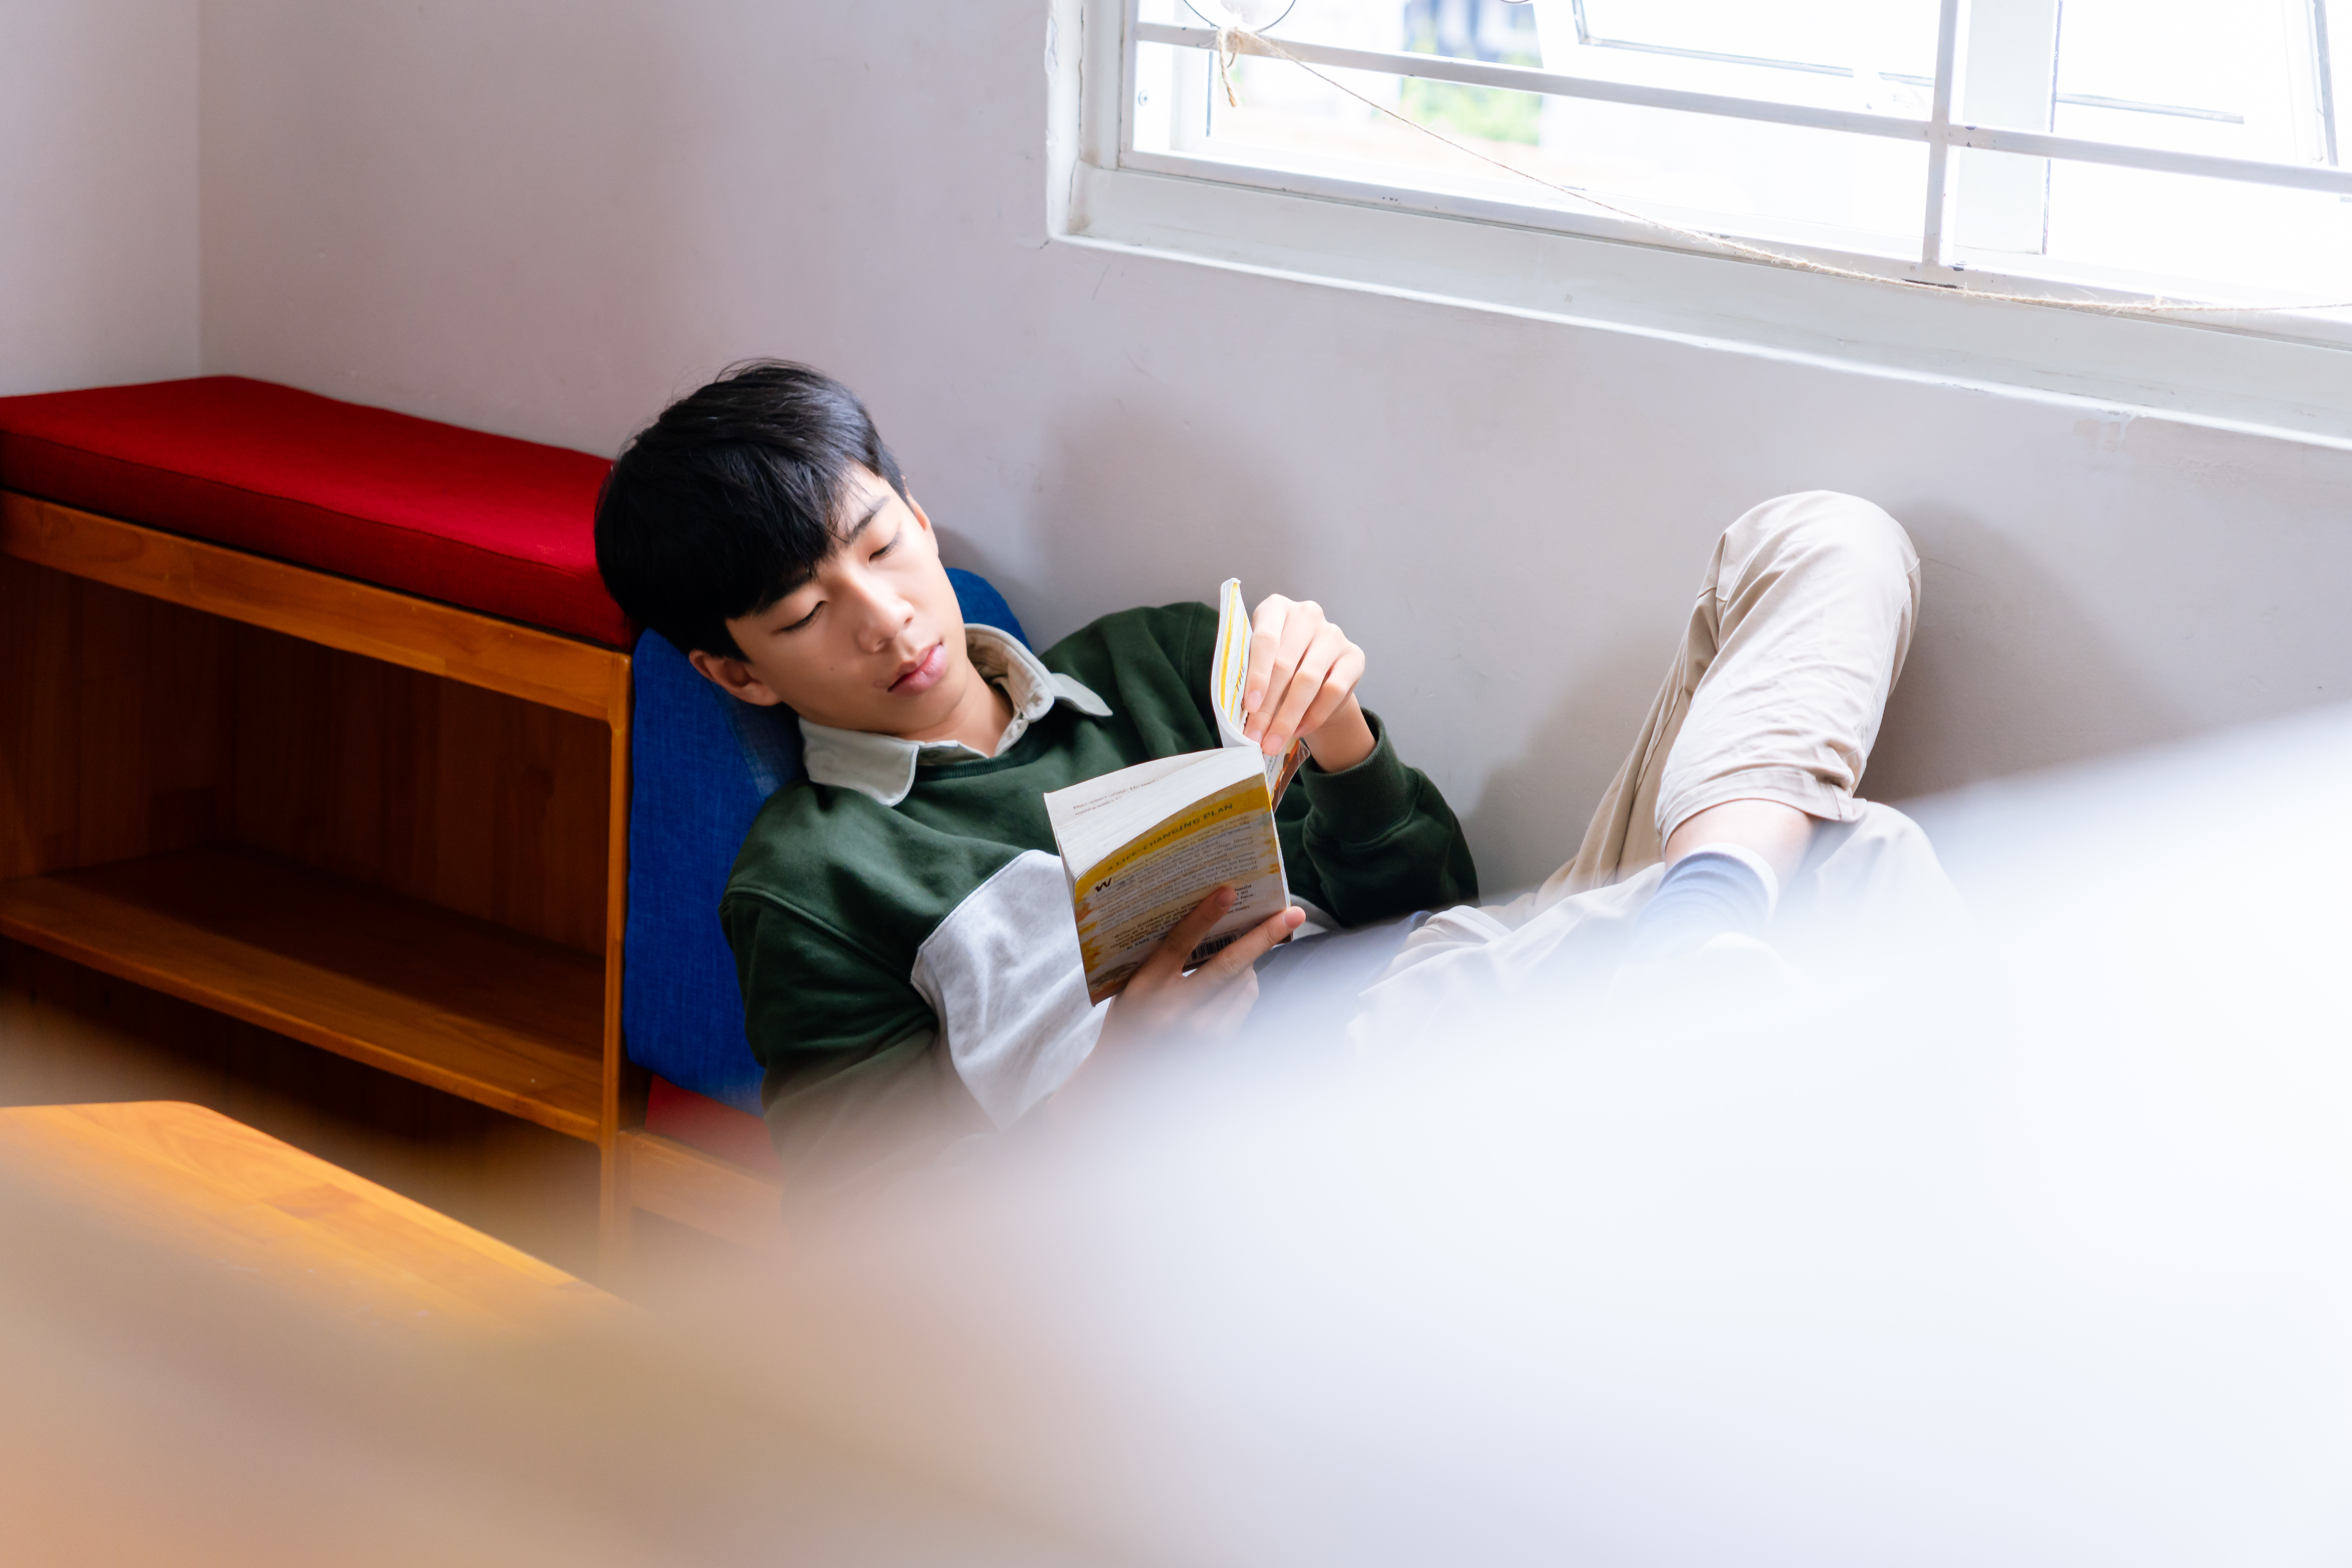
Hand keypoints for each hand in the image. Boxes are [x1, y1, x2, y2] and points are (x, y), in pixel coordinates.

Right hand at [1098, 887, 1303, 1054]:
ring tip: (1235, 956)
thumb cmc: (1133, 1018)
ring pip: (1244, 981)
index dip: (1205, 916)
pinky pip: (1245, 999)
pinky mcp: (1219, 1043)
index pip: (1179, 944)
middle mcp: (1175, 1010)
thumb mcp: (1135, 985)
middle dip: (1265, 936)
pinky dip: (1245, 984)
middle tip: (1294, 914)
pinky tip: (1229, 984)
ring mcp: (1200, 1030)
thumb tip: (1215, 923)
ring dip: (1248, 961)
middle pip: (1229, 964)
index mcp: (1146, 987)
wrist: (1128, 1076)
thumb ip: (1164, 959)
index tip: (1229, 892)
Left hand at [1243, 595, 1375, 771]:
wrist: (1316, 674)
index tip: (1248, 707)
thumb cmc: (1277, 666)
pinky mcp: (1354, 656)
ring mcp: (1333, 634)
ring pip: (1308, 680)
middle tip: (1255, 737)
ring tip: (1272, 742)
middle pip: (1284, 664)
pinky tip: (1297, 732)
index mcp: (1276, 608)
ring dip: (1288, 717)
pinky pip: (1333, 690)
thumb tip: (1241, 716)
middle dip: (1267, 707)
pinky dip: (1313, 716)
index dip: (1256, 675)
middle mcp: (1307, 614)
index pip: (1265, 639)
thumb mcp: (1259, 663)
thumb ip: (1248, 678)